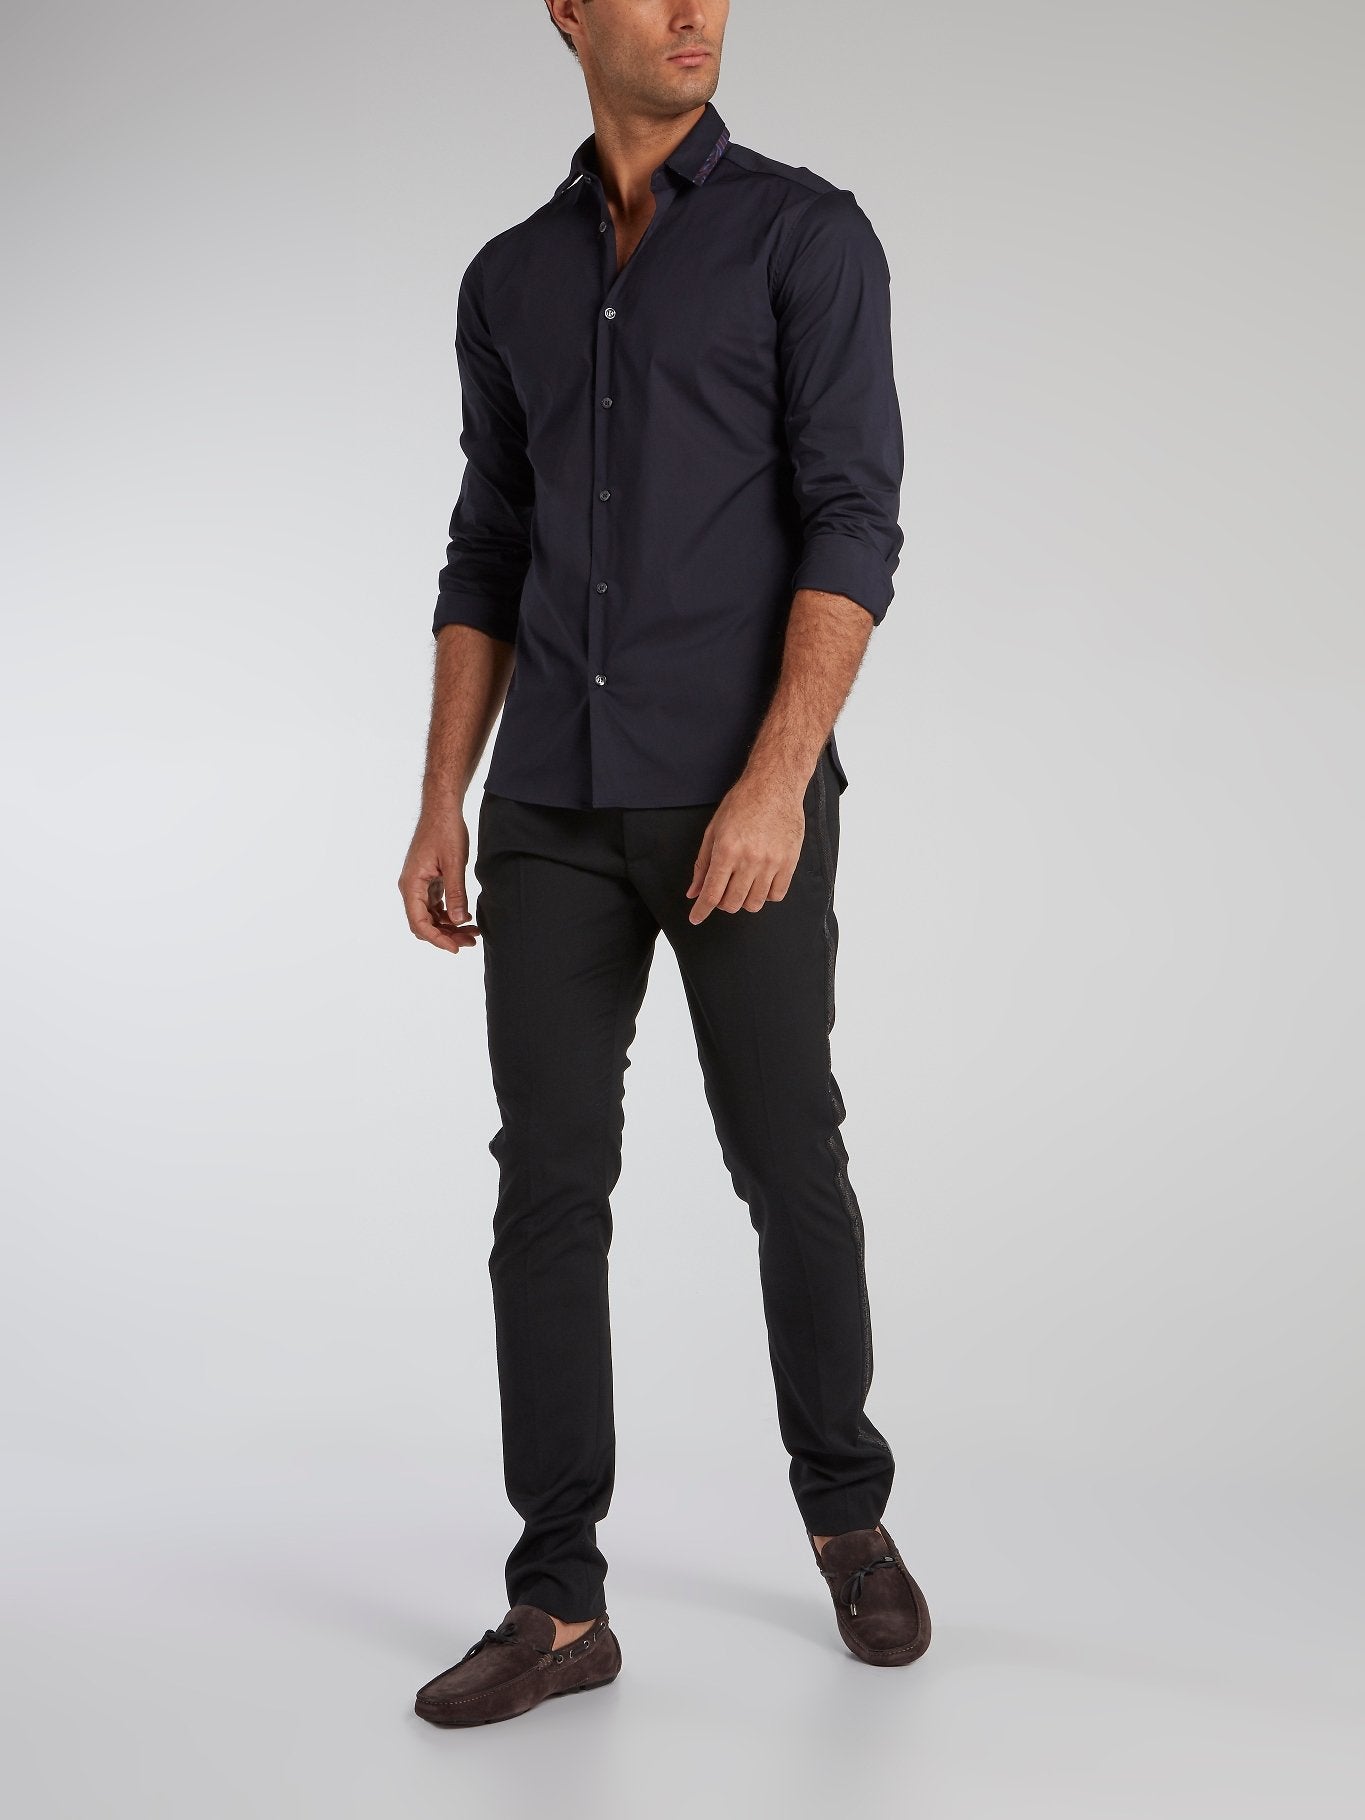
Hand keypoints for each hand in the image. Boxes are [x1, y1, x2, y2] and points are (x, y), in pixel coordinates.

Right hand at [399, 810, 480, 952]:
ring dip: (449, 927)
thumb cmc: (445, 831)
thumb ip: (456, 893)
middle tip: (470, 941)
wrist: (442, 809)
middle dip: (446, 936)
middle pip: (424, 923)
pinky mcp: (428, 880)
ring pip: (431, 916)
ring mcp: (419, 884)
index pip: (419, 923)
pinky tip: (466, 917)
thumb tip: (460, 921)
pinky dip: (449, 914)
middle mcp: (411, 887)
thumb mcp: (454, 863)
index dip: (437, 939)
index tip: (456, 948)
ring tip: (472, 933)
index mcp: (411, 885)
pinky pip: (435, 905)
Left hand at [685, 776, 806, 923]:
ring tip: (741, 884)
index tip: (696, 918)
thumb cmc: (742, 804)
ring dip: (743, 900)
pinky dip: (766, 894)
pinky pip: (777, 894)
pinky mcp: (789, 862)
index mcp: (727, 851)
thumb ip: (703, 864)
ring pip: (755, 903)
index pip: (711, 893)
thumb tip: (694, 892)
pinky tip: (760, 881)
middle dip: (721, 903)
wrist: (775, 786)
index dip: (701, 910)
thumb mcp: (713, 830)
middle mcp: (750, 860)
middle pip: (732, 903)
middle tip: (721, 891)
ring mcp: (772, 863)